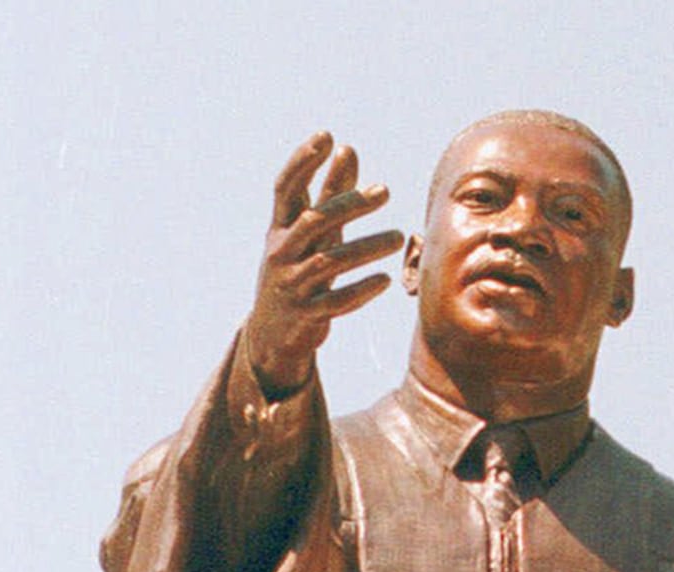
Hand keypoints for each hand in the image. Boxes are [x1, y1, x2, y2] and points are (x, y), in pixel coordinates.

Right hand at [246, 132, 405, 393]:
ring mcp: (292, 285)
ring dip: (367, 248)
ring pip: (329, 263)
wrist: (272, 332)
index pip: (285, 189)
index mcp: (279, 228)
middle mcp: (281, 253)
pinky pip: (336, 302)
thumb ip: (328, 193)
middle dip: (348, 204)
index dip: (302, 162)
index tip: (327, 136)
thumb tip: (346, 149)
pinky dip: (361, 290)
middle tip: (385, 190)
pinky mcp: (307, 315)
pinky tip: (385, 280)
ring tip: (400, 237)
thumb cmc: (297, 268)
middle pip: (313, 222)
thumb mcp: (309, 232)